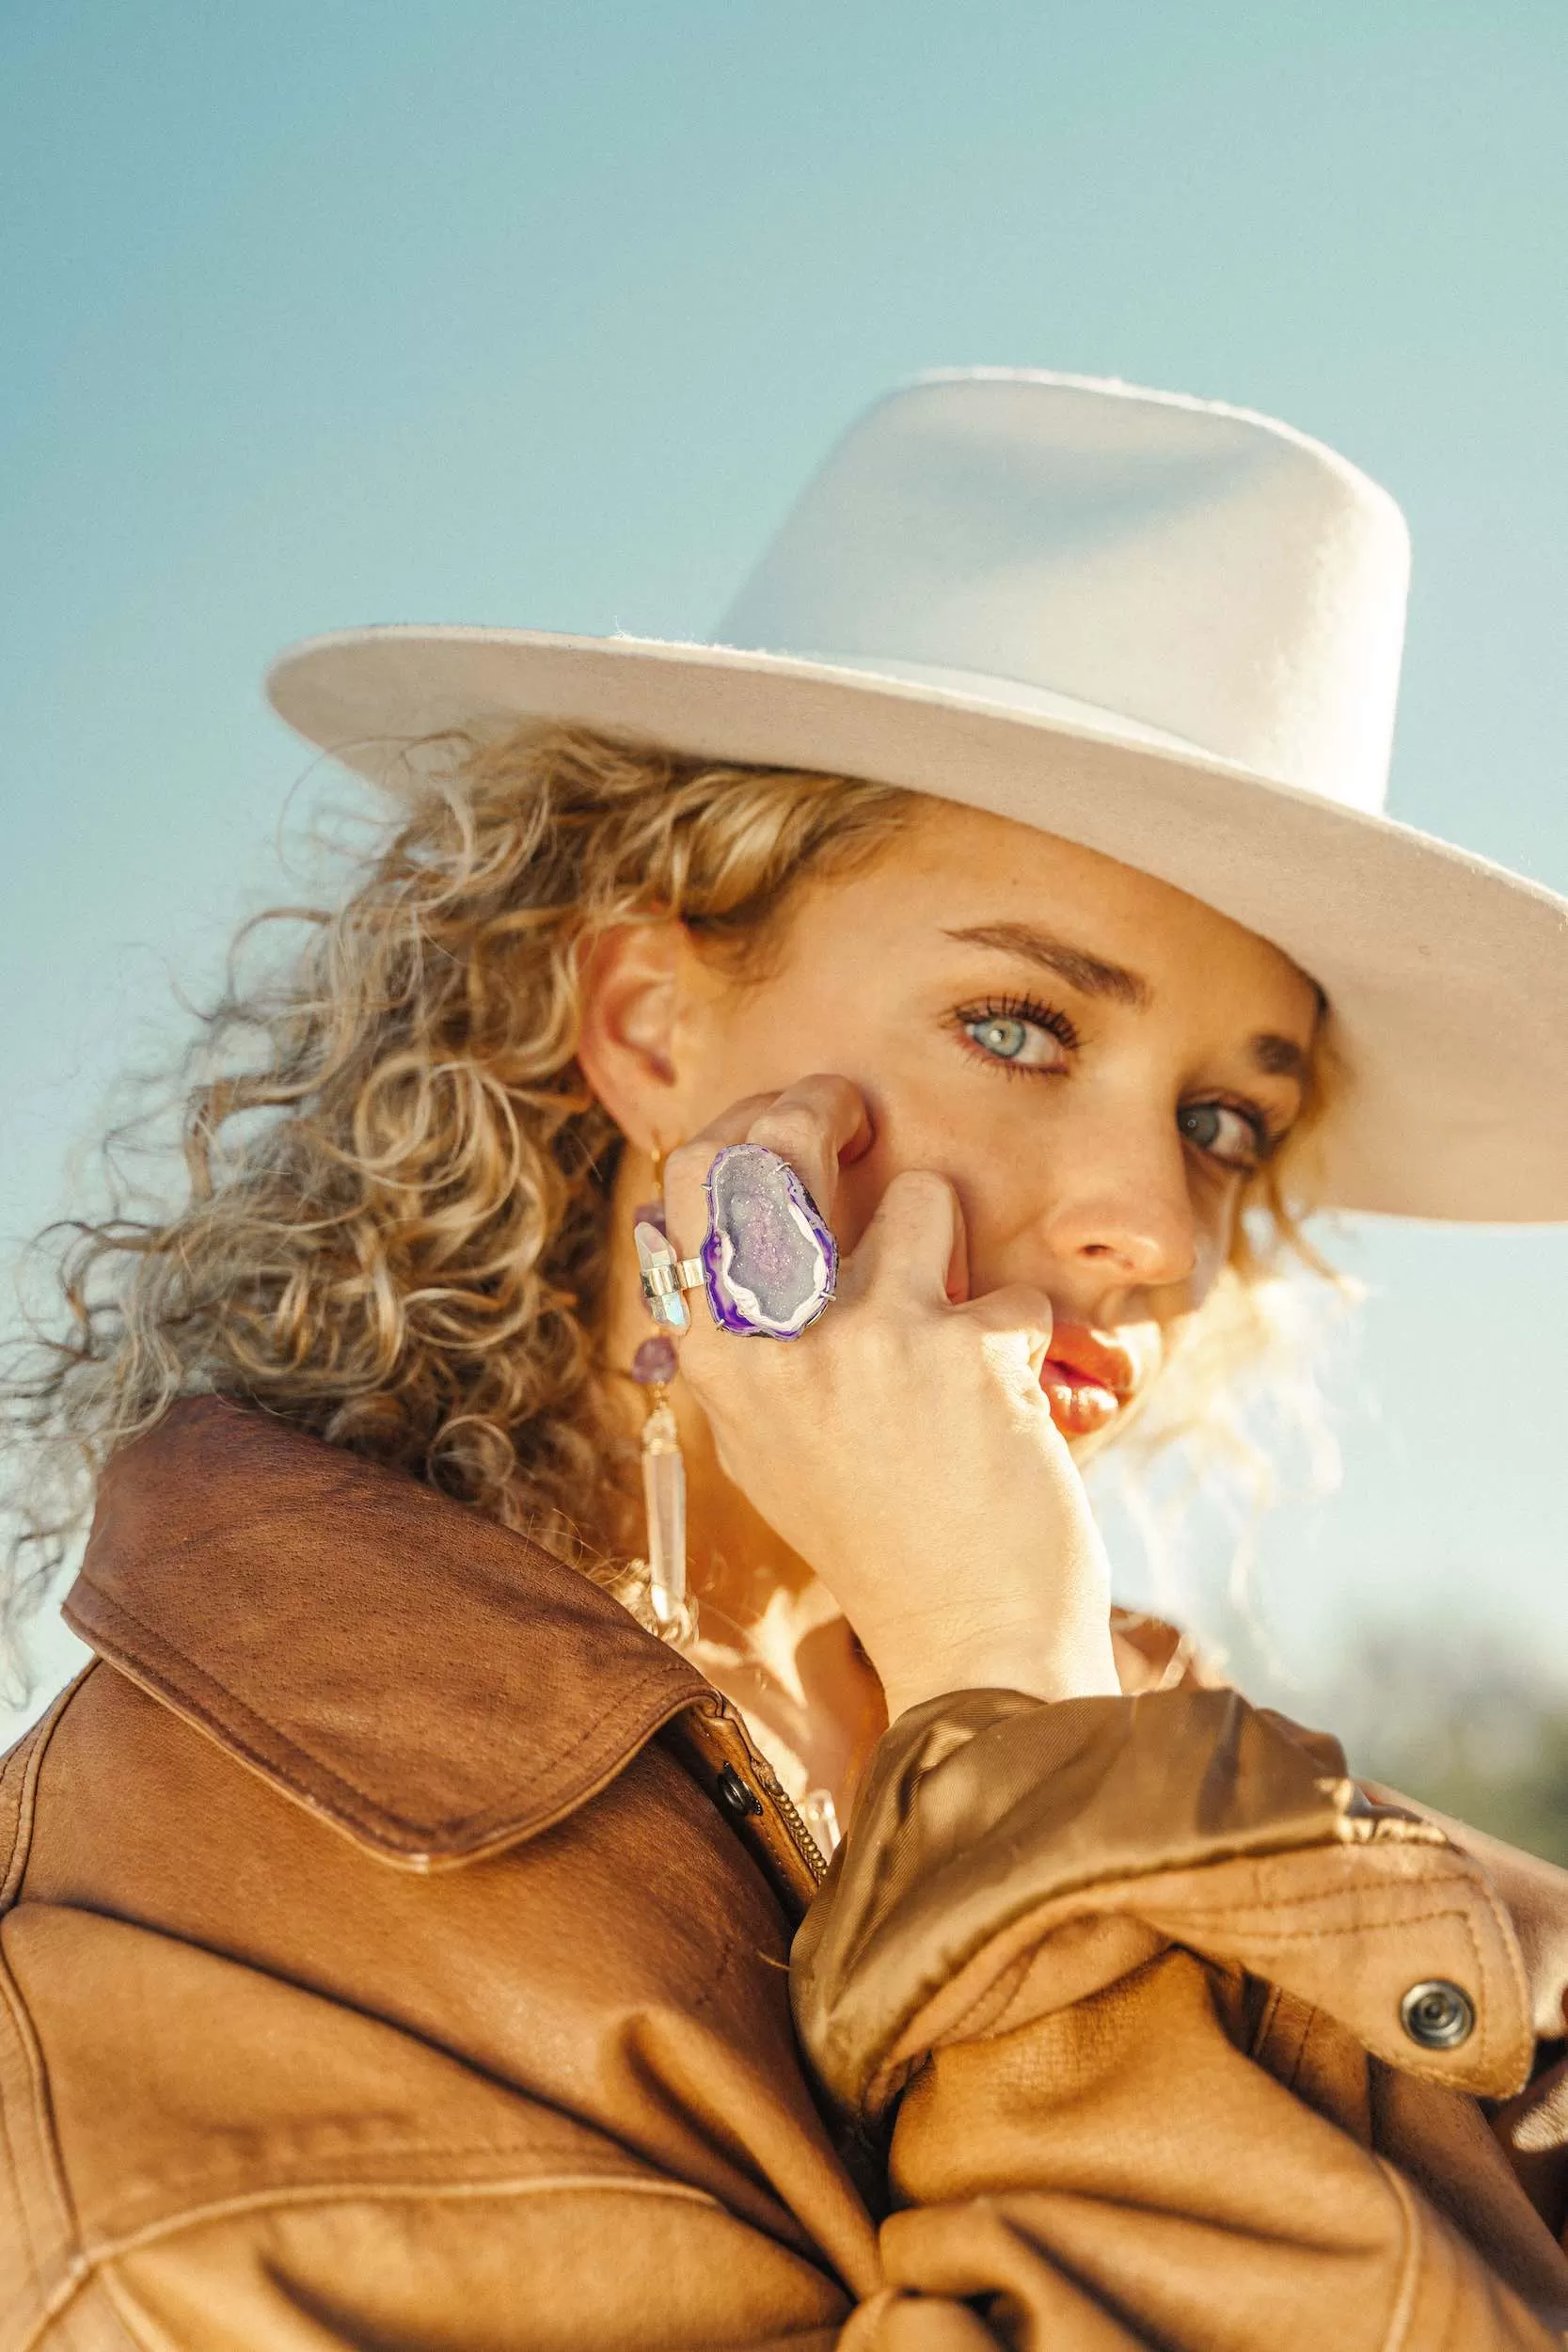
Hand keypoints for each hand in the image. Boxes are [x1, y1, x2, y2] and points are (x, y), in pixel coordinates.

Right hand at [664, 1076, 1119, 1718]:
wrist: (971, 1640)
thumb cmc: (873, 1536)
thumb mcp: (764, 1440)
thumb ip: (741, 1337)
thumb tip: (711, 1222)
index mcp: (718, 1362)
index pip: (688, 1181)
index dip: (744, 1125)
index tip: (789, 1124)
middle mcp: (775, 1343)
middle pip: (771, 1145)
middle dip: (821, 1106)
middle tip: (858, 1116)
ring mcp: (867, 1339)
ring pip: (922, 1196)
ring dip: (958, 1249)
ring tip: (957, 1329)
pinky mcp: (964, 1348)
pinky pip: (1011, 1290)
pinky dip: (1022, 1341)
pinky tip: (1008, 1413)